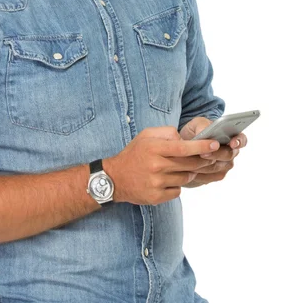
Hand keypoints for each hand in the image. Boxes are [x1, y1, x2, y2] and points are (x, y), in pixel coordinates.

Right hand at [104, 126, 220, 204]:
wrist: (115, 178)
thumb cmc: (134, 153)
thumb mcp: (146, 136)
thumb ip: (167, 133)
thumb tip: (185, 139)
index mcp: (154, 148)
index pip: (183, 147)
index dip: (201, 146)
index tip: (215, 144)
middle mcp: (156, 166)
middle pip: (189, 164)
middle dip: (202, 160)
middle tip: (208, 157)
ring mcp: (156, 183)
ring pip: (186, 178)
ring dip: (188, 173)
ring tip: (179, 168)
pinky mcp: (156, 197)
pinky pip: (177, 191)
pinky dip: (177, 185)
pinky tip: (167, 180)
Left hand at [179, 117, 246, 187]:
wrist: (185, 146)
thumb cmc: (195, 131)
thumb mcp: (197, 124)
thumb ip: (202, 125)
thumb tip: (205, 131)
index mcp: (232, 137)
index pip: (241, 139)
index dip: (238, 141)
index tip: (232, 143)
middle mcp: (231, 152)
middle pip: (228, 155)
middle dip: (215, 154)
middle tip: (203, 153)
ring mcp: (225, 165)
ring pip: (217, 167)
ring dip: (204, 164)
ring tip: (191, 161)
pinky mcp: (216, 175)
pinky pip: (209, 177)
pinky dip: (199, 173)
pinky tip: (190, 169)